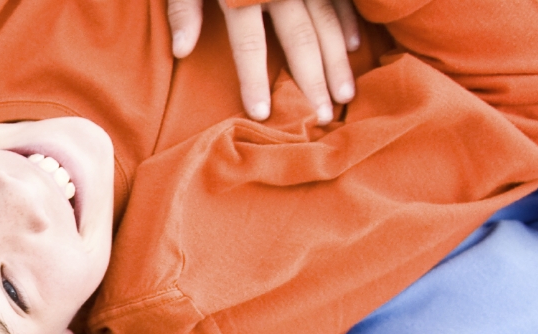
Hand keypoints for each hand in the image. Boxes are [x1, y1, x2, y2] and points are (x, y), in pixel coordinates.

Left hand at [168, 0, 359, 123]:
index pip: (249, 45)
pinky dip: (350, 21)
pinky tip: (355, 47)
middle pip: (299, 40)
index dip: (254, 80)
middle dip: (312, 82)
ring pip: (326, 23)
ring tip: (345, 97)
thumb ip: (183, 10)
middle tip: (323, 119)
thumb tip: (182, 51)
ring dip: (338, 61)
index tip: (263, 113)